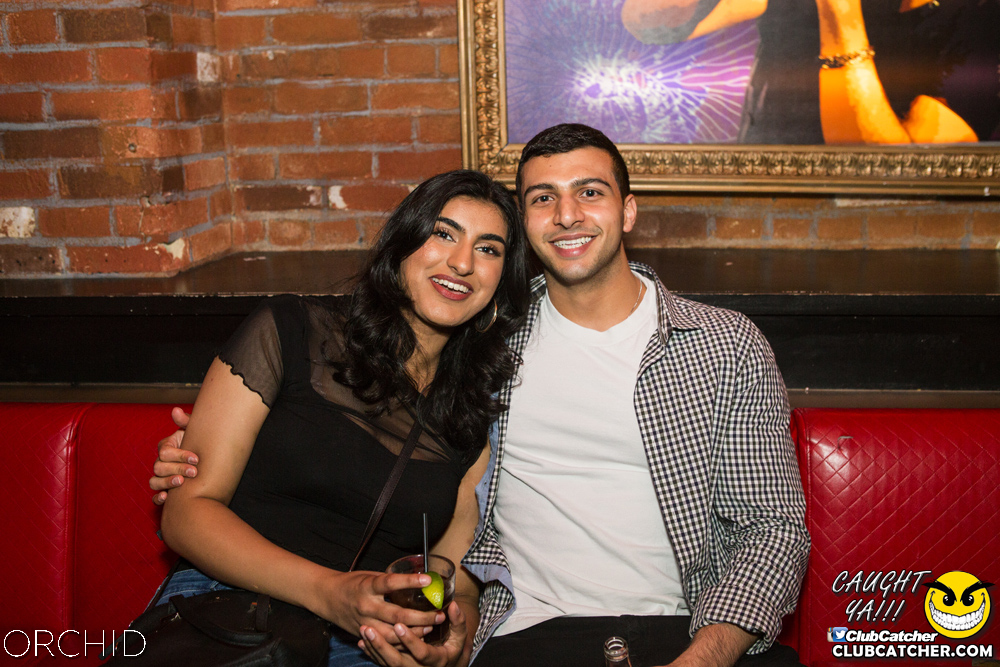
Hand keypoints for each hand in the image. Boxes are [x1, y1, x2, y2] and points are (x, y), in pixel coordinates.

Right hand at [150, 408, 197, 504]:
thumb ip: (187, 421)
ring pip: (154, 481)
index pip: (165, 452)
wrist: (211, 459)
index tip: (197, 458)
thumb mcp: (196, 431)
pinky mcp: (165, 490)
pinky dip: (158, 498)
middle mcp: (161, 462)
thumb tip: (175, 410)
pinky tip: (166, 498)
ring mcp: (162, 477)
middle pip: (159, 467)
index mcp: (167, 447)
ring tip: (181, 483)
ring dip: (166, 483)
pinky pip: (154, 496)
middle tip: (194, 472)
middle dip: (177, 469)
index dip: (180, 455)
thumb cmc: (202, 443)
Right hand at [316, 569, 445, 647]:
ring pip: (393, 634)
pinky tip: (417, 638)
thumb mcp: (370, 575)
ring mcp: (364, 623)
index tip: (429, 580)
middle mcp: (366, 606)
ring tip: (432, 627)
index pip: (391, 583)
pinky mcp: (363, 634)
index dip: (410, 581)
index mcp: (367, 586)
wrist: (327, 597)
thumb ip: (390, 581)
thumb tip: (419, 579)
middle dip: (422, 616)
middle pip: (397, 615)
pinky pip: (385, 642)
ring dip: (415, 632)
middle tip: (439, 614)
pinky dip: (402, 642)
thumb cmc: (353, 583)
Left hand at [359, 600, 468, 666]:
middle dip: (381, 645)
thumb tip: (454, 605)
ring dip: (373, 647)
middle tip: (368, 628)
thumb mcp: (460, 637)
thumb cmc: (453, 648)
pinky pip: (382, 664)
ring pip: (387, 663)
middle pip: (397, 662)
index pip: (422, 653)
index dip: (410, 640)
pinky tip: (362, 641)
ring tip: (362, 630)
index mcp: (436, 660)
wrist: (446, 665)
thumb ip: (458, 622)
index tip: (399, 625)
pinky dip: (372, 653)